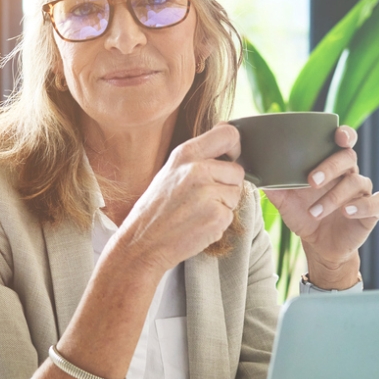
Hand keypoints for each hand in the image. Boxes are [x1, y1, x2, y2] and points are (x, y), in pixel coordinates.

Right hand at [109, 123, 243, 276]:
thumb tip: (228, 140)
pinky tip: (197, 225)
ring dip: (223, 205)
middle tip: (202, 198)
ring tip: (196, 212)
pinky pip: (231, 215)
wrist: (142, 243)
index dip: (235, 147)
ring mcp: (208, 193)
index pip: (228, 135)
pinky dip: (218, 223)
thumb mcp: (170, 172)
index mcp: (185, 154)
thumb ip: (197, 157)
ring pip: (236, 194)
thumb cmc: (155, 210)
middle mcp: (198, 170)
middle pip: (237, 171)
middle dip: (227, 185)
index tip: (230, 157)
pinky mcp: (217, 216)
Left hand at [262, 126, 378, 288]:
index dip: (344, 134)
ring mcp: (362, 192)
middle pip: (348, 158)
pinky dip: (362, 205)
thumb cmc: (305, 216)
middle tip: (310, 181)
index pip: (344, 141)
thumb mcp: (286, 202)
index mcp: (331, 165)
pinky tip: (346, 212)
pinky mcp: (372, 210)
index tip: (337, 136)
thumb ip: (274, 186)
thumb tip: (255, 173)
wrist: (319, 246)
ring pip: (357, 182)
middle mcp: (349, 174)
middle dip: (329, 167)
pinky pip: (377, 201)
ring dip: (333, 197)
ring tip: (314, 212)